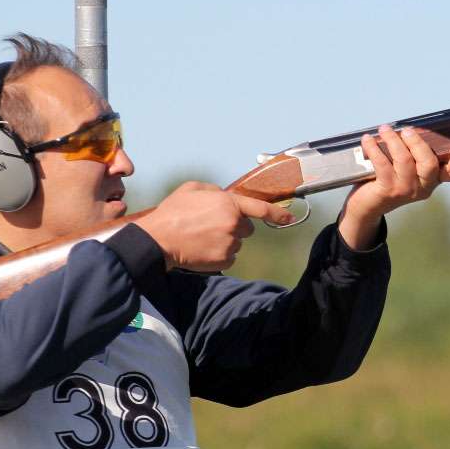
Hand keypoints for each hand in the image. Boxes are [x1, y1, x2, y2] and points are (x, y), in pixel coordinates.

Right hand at [134, 181, 296, 271]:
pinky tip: (203, 249)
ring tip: (202, 237)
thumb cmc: (173, 212)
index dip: (277, 213)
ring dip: (225, 241)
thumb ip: (214, 190)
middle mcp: (233, 223)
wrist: (158, 240)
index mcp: (228, 203)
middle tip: (211, 226)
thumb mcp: (192, 189)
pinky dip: (219, 254)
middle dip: (235, 227)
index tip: (291, 219)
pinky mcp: (224, 259)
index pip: (260, 208)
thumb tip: (226, 196)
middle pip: (247, 228)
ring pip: (237, 243)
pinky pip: (229, 257)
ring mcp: (230, 243)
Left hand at [338, 124, 449, 249]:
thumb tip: (408, 128)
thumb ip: (413, 153)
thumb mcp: (407, 168)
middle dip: (417, 143)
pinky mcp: (388, 190)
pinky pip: (382, 164)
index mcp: (432, 180)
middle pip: (428, 163)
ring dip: (393, 140)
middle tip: (407, 130)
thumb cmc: (389, 178)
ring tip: (384, 129)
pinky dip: (374, 149)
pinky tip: (367, 140)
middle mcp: (423, 187)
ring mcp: (406, 190)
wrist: (369, 204)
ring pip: (404, 160)